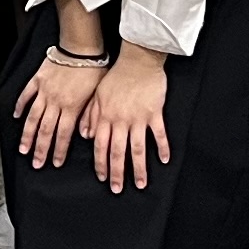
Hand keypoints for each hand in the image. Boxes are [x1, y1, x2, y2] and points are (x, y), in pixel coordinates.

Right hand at [12, 45, 104, 170]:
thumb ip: (90, 116)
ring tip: (23, 148)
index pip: (63, 135)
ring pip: (33, 117)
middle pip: (45, 130)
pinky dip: (20, 106)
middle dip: (40, 149)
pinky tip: (16, 116)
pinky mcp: (38, 80)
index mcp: (72, 106)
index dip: (58, 151)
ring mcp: (44, 91)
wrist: (81, 46)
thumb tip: (86, 135)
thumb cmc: (94, 67)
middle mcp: (55, 101)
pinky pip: (26, 95)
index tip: (55, 163)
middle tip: (36, 163)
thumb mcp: (98, 95)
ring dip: (27, 135)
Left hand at [83, 46, 173, 193]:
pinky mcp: (154, 113)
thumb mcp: (97, 94)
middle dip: (117, 173)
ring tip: (140, 184)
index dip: (101, 163)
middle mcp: (121, 120)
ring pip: (137, 148)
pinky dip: (162, 147)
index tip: (102, 178)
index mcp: (105, 117)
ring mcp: (139, 118)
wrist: (137, 60)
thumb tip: (85, 135)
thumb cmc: (117, 75)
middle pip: (118, 152)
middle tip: (118, 189)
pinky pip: (159, 134)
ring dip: (139, 168)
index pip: (101, 146)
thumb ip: (90, 116)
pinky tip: (164, 160)